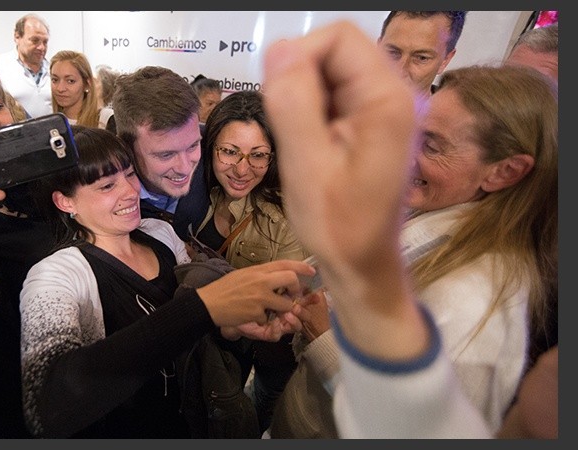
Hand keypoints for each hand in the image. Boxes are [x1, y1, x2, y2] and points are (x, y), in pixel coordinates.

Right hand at [196, 259, 312, 326]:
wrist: (208, 303)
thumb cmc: (224, 288)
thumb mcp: (243, 274)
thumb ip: (260, 275)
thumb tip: (275, 276)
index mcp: (258, 270)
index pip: (284, 263)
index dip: (301, 266)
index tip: (312, 270)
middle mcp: (261, 281)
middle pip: (291, 279)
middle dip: (296, 289)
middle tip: (292, 296)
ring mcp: (260, 297)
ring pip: (285, 304)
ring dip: (282, 310)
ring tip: (270, 310)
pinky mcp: (256, 312)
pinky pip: (268, 319)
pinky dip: (262, 320)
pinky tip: (251, 316)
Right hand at [261, 21, 425, 359]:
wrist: (363, 263)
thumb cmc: (339, 227)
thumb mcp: (306, 166)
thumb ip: (293, 104)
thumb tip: (279, 49)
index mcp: (387, 101)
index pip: (337, 39)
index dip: (298, 59)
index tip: (280, 102)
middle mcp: (394, 95)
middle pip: (335, 50)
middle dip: (301, 80)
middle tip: (293, 131)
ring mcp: (385, 108)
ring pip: (330, 71)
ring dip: (305, 98)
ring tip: (305, 144)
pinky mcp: (372, 121)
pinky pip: (333, 93)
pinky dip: (312, 111)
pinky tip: (312, 147)